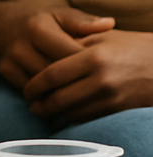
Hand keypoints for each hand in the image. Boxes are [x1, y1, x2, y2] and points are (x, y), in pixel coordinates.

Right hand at [0, 0, 115, 89]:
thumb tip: (109, 24)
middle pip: (58, 73)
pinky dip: (48, 96)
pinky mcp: (6, 72)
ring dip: (63, 93)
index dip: (90, 64)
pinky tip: (63, 98)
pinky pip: (31, 91)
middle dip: (78, 82)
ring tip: (84, 96)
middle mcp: (22, 44)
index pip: (71, 53)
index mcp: (38, 27)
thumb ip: (82, 20)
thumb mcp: (56, 13)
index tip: (105, 70)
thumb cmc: (34, 19)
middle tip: (99, 89)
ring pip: (44, 86)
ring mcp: (12, 60)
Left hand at [22, 29, 152, 122]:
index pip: (53, 75)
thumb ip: (72, 43)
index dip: (35, 85)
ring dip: (55, 116)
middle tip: (31, 105)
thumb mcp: (102, 37)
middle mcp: (102, 80)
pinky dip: (74, 120)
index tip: (26, 90)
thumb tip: (42, 53)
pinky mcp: (121, 112)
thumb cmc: (131, 46)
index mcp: (93, 57)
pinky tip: (66, 116)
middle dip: (41, 105)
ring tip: (44, 112)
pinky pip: (90, 120)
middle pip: (60, 99)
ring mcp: (113, 98)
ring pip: (73, 113)